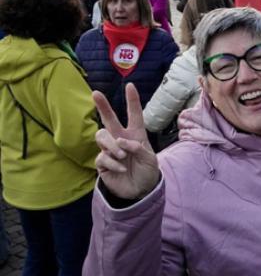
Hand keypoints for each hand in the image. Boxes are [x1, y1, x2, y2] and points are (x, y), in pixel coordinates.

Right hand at [93, 83, 160, 199]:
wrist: (141, 190)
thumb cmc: (147, 171)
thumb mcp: (150, 158)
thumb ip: (138, 148)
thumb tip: (121, 141)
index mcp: (136, 134)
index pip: (134, 115)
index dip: (132, 101)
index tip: (130, 86)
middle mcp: (120, 139)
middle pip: (109, 119)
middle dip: (103, 106)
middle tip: (95, 93)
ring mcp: (110, 150)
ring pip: (102, 136)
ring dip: (112, 145)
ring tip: (122, 156)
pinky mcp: (102, 162)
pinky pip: (102, 156)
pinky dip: (113, 162)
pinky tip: (121, 169)